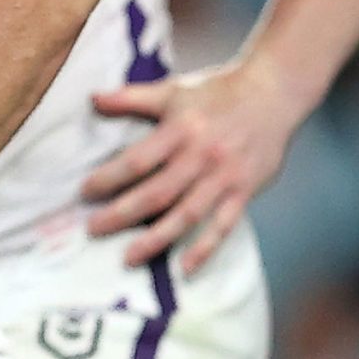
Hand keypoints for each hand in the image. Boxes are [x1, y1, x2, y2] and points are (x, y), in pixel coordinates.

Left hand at [84, 63, 300, 274]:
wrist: (274, 93)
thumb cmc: (218, 93)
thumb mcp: (172, 91)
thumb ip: (131, 98)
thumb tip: (92, 99)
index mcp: (180, 130)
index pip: (137, 161)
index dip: (109, 179)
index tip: (85, 192)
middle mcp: (201, 156)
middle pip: (157, 193)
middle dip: (122, 214)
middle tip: (93, 229)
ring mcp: (224, 177)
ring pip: (186, 215)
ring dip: (157, 239)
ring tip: (129, 257)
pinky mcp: (244, 191)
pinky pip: (223, 225)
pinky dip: (205, 248)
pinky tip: (185, 267)